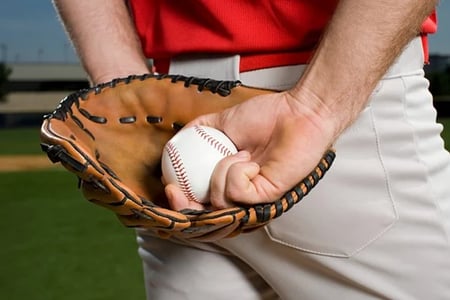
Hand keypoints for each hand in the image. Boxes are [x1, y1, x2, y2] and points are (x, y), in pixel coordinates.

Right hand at [166, 90, 335, 209]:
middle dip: (185, 210)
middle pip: (206, 222)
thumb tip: (174, 145)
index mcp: (228, 184)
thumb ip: (196, 132)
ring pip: (219, 204)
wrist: (295, 112)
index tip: (169, 186)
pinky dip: (236, 171)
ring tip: (238, 152)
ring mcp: (254, 200)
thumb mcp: (220, 123)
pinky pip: (236, 192)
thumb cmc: (266, 117)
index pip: (200, 209)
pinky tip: (250, 159)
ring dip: (219, 174)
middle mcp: (240, 197)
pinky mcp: (267, 198)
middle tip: (176, 191)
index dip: (180, 206)